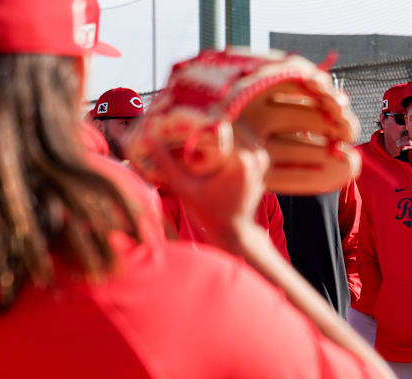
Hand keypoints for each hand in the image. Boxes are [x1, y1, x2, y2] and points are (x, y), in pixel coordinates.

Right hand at [144, 128, 268, 246]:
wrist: (235, 230)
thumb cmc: (209, 214)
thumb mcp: (185, 189)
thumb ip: (167, 164)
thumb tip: (148, 139)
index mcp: (240, 159)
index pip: (218, 126)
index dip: (199, 119)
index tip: (182, 115)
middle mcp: (256, 154)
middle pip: (230, 124)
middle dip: (208, 120)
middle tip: (186, 117)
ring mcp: (262, 156)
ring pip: (239, 129)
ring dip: (219, 127)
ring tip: (197, 125)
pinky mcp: (262, 159)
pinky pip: (246, 139)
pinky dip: (230, 136)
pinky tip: (211, 137)